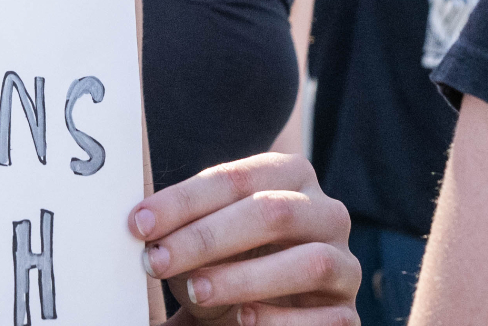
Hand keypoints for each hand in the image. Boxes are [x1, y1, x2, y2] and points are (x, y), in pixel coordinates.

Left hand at [131, 153, 361, 324]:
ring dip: (245, 278)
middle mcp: (326, 212)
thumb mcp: (206, 238)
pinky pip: (327, 317)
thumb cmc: (227, 263)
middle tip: (156, 261)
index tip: (139, 223)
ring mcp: (345, 262)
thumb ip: (183, 225)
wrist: (257, 311)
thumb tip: (141, 223)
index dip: (183, 201)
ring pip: (309, 262)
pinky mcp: (349, 311)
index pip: (235, 179)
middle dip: (207, 237)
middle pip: (273, 212)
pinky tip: (243, 319)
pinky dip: (280, 320)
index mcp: (291, 175)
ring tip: (196, 290)